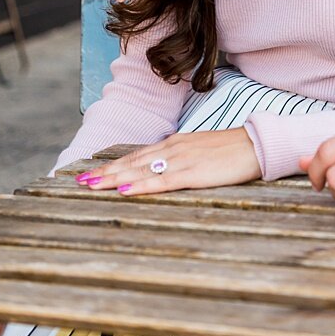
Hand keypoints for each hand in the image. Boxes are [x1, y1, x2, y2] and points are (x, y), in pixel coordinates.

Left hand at [77, 129, 260, 195]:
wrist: (255, 144)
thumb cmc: (229, 151)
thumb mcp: (198, 152)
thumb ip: (178, 159)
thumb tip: (160, 169)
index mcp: (172, 145)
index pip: (134, 157)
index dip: (111, 166)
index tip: (90, 173)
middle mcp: (171, 150)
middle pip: (130, 163)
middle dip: (104, 173)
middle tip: (79, 181)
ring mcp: (180, 161)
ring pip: (139, 171)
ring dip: (113, 179)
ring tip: (91, 185)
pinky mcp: (193, 174)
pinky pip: (162, 181)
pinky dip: (141, 186)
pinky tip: (126, 190)